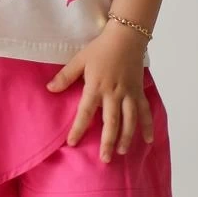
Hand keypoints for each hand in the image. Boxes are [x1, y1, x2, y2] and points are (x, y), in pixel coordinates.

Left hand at [46, 23, 153, 161]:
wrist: (126, 37)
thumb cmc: (101, 48)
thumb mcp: (79, 60)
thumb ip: (65, 76)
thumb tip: (49, 89)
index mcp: (96, 87)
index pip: (85, 112)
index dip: (78, 128)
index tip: (73, 142)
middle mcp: (114, 94)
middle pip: (111, 122)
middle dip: (107, 141)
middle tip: (104, 159)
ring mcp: (128, 94)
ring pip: (130, 120)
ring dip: (127, 137)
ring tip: (121, 152)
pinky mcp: (138, 92)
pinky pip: (145, 111)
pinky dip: (148, 125)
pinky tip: (148, 140)